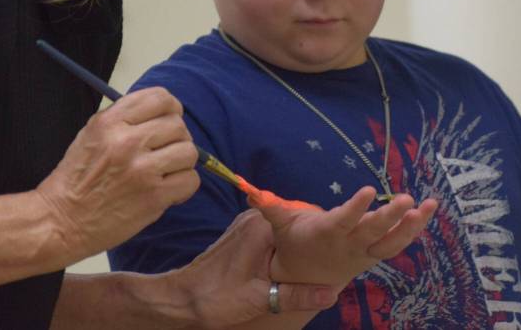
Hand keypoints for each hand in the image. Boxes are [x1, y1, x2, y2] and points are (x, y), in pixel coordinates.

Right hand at [34, 87, 199, 260]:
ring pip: (189, 152)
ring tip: (166, 171)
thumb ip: (124, 118)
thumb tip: (163, 112)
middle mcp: (127, 142)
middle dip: (176, 138)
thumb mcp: (91, 134)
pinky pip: (190, 180)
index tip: (168, 119)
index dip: (171, 109)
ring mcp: (142, 170)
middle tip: (165, 151)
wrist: (61, 221)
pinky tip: (168, 190)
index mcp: (110, 122)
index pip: (161, 98)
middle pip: (178, 125)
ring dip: (182, 162)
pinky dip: (184, 186)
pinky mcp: (153, 197)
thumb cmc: (77, 179)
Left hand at [165, 210, 340, 327]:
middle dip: (312, 239)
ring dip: (298, 244)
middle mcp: (254, 220)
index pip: (303, 219)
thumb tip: (331, 293)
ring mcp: (246, 225)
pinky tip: (294, 263)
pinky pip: (272, 236)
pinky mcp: (240, 235)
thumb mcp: (260, 300)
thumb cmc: (217, 298)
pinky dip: (284, 247)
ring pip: (283, 230)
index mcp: (261, 229)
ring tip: (319, 260)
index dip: (322, 232)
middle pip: (295, 223)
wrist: (181, 298)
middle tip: (333, 256)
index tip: (339, 243)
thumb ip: (297, 295)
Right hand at [250, 186, 437, 285]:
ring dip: (413, 225)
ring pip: (393, 241)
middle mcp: (349, 244)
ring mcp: (366, 251)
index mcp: (327, 234)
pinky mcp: (376, 252)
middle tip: (407, 199)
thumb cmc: (294, 242)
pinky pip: (399, 242)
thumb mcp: (280, 225)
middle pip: (373, 232)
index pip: (343, 220)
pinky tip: (429, 210)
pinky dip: (415, 227)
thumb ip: (270, 207)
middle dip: (390, 216)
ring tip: (429, 205)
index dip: (356, 208)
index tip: (369, 191)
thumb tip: (252, 192)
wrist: (307, 277)